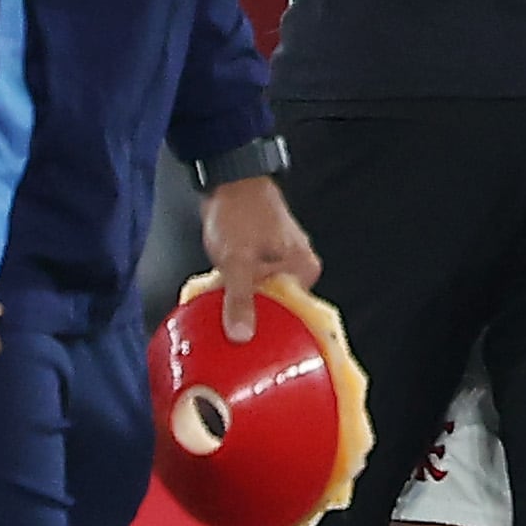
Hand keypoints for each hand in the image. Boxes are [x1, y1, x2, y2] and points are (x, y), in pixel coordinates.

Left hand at [198, 174, 321, 341]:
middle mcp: (298, 267)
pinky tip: (223, 298)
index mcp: (303, 269)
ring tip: (225, 318)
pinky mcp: (263, 257)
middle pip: (278, 307)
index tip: (250, 346)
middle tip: (232, 335)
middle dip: (254, 319)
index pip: (294, 315)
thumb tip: (242, 335)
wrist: (227, 179)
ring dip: (243, 304)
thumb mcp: (237, 261)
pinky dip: (239, 290)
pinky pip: (253, 284)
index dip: (271, 331)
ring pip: (263, 296)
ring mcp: (280, 262)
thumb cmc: (239, 212)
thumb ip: (240, 299)